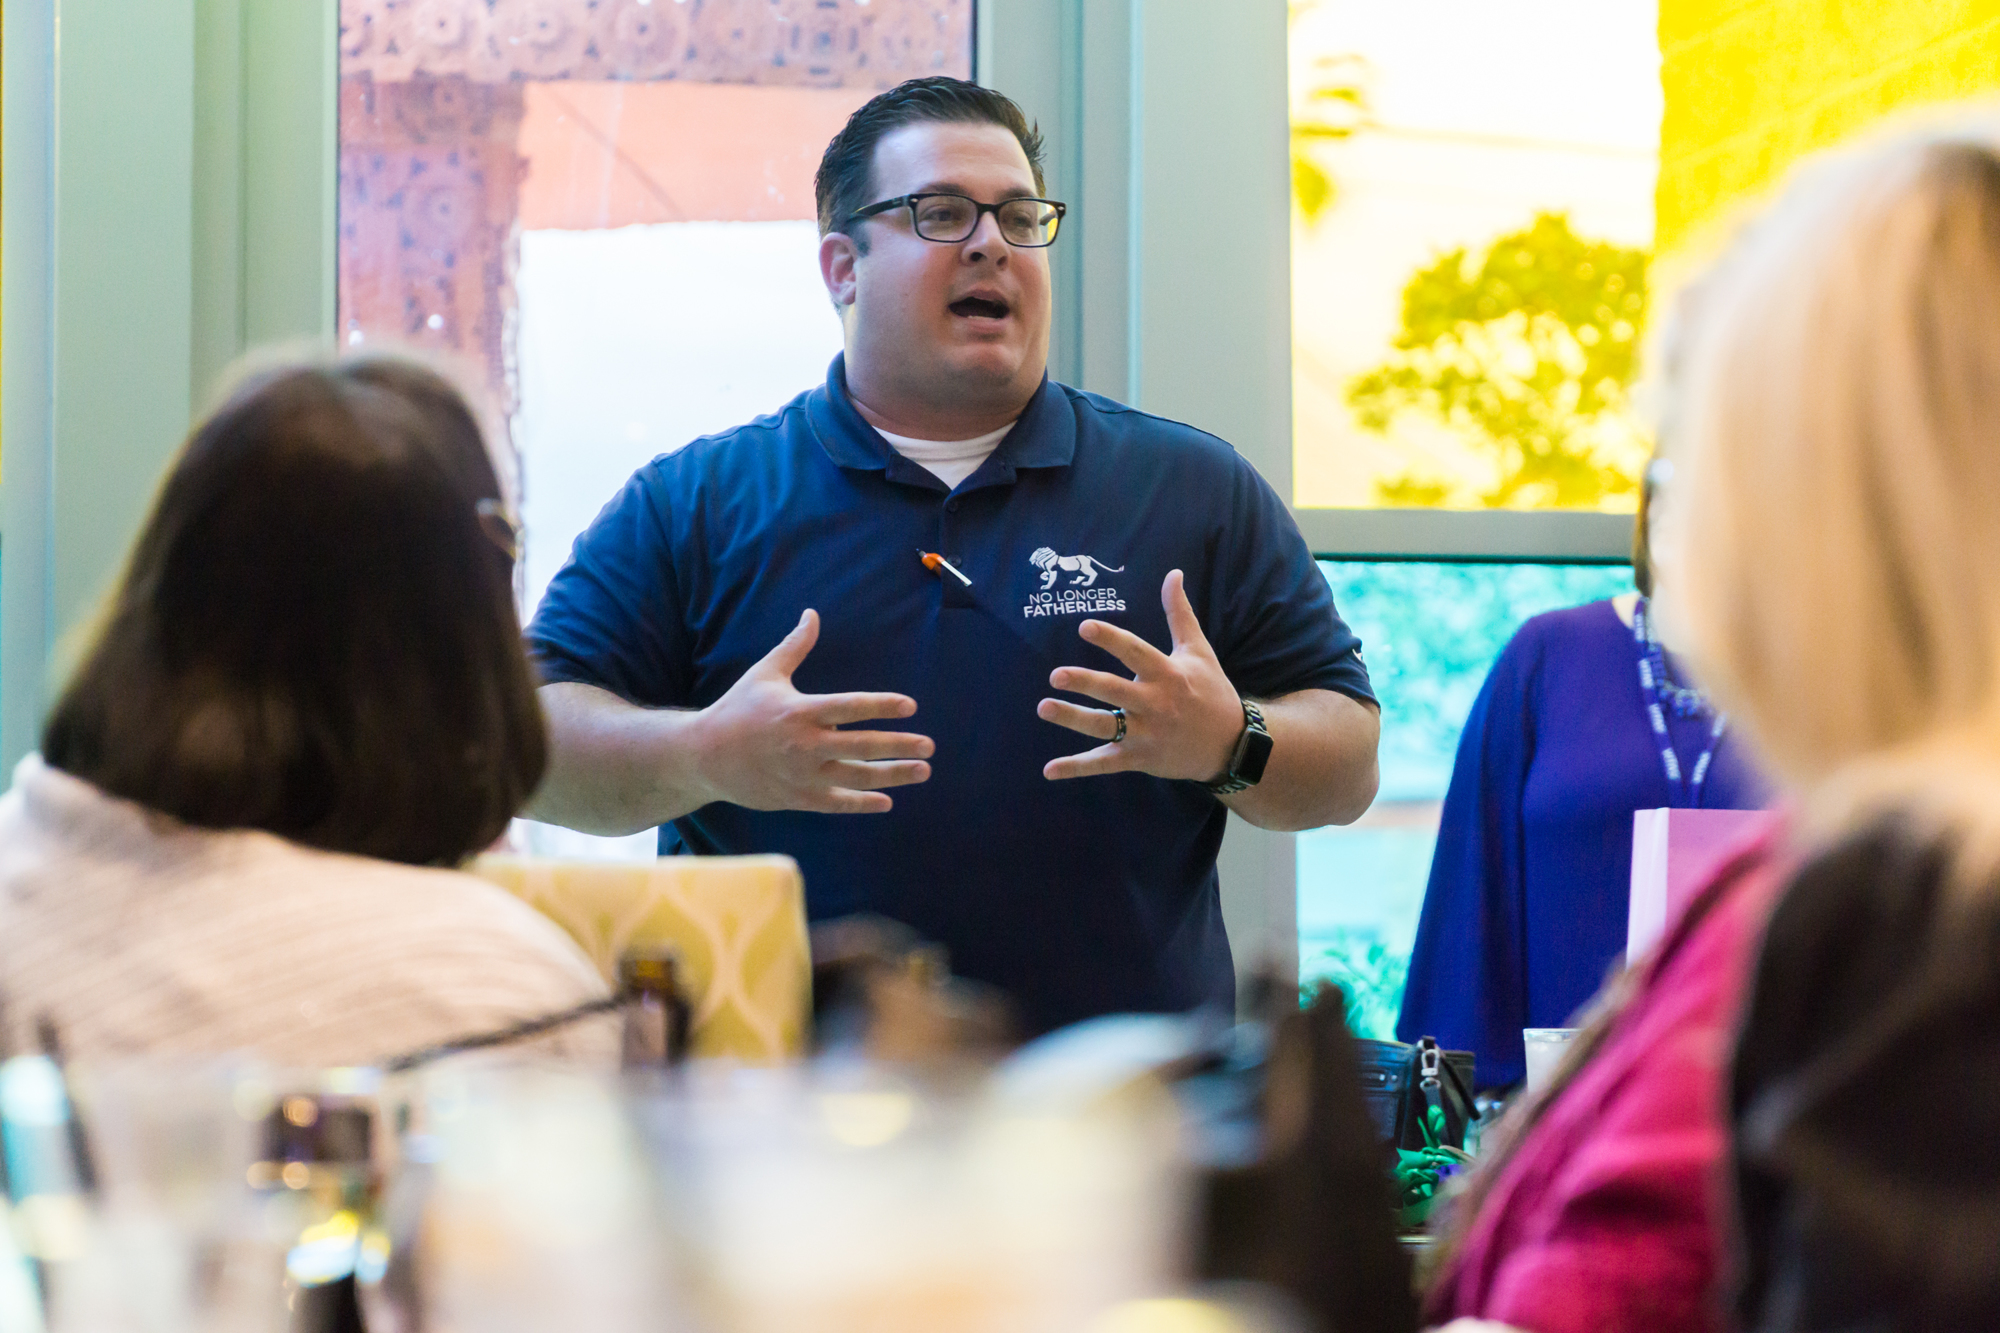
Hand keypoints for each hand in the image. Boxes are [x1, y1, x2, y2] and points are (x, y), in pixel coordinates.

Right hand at [691, 610, 932, 812]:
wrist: (703, 755)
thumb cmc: (737, 709)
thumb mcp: (765, 674)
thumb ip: (795, 647)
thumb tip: (812, 614)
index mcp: (800, 711)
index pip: (850, 707)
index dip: (882, 706)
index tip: (910, 707)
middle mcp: (804, 744)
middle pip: (862, 746)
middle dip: (900, 746)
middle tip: (930, 746)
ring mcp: (801, 774)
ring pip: (856, 777)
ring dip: (893, 776)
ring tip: (922, 771)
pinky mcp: (796, 797)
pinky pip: (836, 802)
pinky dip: (862, 803)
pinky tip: (887, 800)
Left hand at [1038, 569, 1245, 781]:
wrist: (1231, 745)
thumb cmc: (1211, 691)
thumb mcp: (1198, 650)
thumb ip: (1179, 613)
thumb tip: (1173, 573)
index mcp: (1168, 674)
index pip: (1135, 652)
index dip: (1111, 639)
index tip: (1085, 626)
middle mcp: (1155, 703)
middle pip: (1115, 692)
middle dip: (1086, 682)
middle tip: (1056, 675)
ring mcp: (1146, 733)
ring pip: (1104, 727)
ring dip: (1073, 718)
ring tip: (1043, 707)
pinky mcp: (1140, 758)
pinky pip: (1104, 763)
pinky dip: (1077, 767)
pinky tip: (1049, 770)